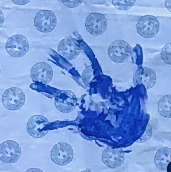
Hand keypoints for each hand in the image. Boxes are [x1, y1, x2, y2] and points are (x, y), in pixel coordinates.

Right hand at [29, 37, 147, 148]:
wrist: (130, 135)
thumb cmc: (134, 111)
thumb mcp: (138, 88)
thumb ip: (137, 68)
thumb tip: (137, 45)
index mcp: (102, 85)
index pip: (92, 63)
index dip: (83, 50)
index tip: (74, 36)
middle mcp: (90, 93)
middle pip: (73, 74)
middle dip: (61, 63)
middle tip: (49, 52)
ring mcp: (84, 107)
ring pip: (62, 96)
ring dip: (48, 90)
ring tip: (33, 84)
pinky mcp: (81, 123)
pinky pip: (63, 123)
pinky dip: (51, 125)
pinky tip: (40, 126)